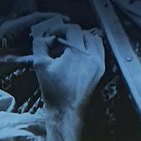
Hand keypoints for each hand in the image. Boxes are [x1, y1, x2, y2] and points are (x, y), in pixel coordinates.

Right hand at [29, 22, 104, 140]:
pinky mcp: (100, 71)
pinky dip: (90, 49)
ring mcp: (98, 63)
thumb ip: (40, 46)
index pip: (72, 29)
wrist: (66, 111)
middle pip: (84, 33)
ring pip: (94, 41)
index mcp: (77, 52)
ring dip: (82, 40)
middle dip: (70, 34)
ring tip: (70, 47)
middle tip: (59, 42)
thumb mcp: (40, 65)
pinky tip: (79, 55)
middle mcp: (91, 55)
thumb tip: (45, 38)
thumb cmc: (53, 90)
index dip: (60, 29)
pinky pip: (99, 52)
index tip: (52, 36)